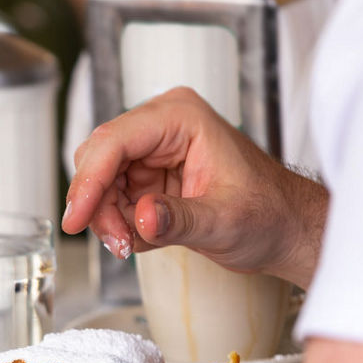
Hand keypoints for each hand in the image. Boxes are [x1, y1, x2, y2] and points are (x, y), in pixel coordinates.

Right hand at [63, 87, 327, 287]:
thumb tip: (143, 217)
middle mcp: (161, 126)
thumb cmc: (269, 214)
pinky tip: (144, 238)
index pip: (115, 141)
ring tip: (134, 244)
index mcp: (181, 118)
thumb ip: (181, 219)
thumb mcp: (226, 221)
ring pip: (100, 181)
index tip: (76, 219)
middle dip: (99, 205)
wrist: (286, 229)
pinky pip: (112, 198)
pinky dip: (120, 223)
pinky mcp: (148, 176)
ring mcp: (152, 150)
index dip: (89, 181)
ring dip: (109, 218)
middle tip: (118, 243)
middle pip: (99, 159)